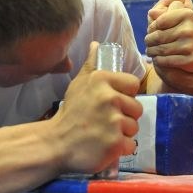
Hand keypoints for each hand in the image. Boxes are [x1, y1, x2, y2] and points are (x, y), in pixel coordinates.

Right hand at [51, 42, 142, 173]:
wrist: (55, 143)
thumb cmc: (70, 113)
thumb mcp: (79, 84)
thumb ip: (91, 64)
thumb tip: (96, 44)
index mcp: (102, 80)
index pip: (133, 84)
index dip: (125, 95)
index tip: (113, 103)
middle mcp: (110, 98)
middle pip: (136, 108)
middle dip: (125, 116)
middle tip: (106, 121)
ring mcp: (114, 122)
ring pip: (134, 127)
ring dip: (123, 133)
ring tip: (105, 134)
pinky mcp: (116, 143)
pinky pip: (131, 145)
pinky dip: (121, 148)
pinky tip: (106, 146)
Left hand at [145, 0, 192, 73]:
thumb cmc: (192, 34)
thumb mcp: (184, 20)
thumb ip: (169, 15)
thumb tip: (150, 13)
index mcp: (188, 15)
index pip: (160, 21)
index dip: (152, 27)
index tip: (150, 31)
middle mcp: (190, 29)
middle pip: (159, 36)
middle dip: (149, 40)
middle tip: (147, 43)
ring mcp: (191, 45)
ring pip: (161, 49)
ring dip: (151, 51)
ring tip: (149, 51)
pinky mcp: (191, 60)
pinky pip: (166, 61)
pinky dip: (159, 61)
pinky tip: (157, 60)